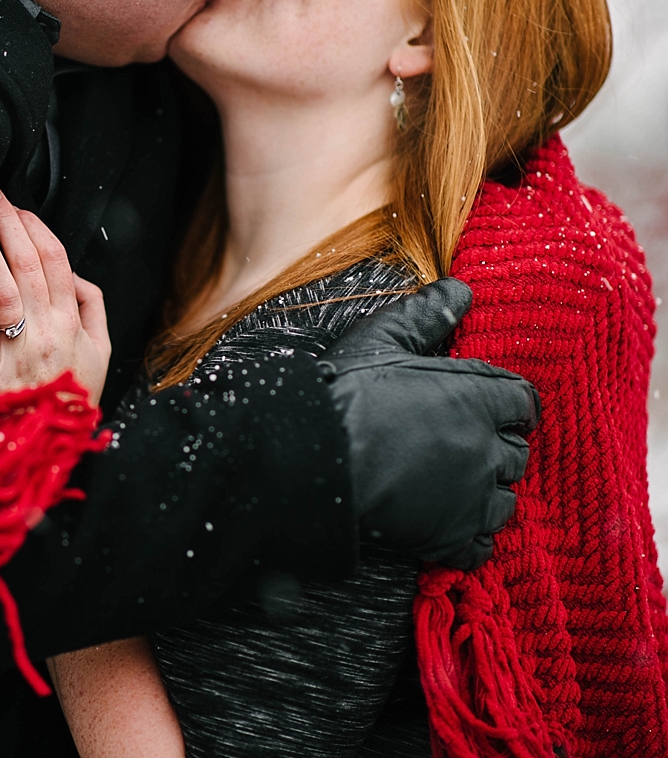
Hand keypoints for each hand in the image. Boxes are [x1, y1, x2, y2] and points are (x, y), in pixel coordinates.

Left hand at [0, 191, 110, 405]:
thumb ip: (94, 309)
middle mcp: (47, 333)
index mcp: (71, 324)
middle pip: (29, 266)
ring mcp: (19, 355)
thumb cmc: (68, 398)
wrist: (50, 450)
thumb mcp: (99, 354)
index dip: (36, 228)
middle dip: (8, 224)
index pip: (57, 261)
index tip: (18, 205)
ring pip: (5, 292)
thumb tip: (78, 275)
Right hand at [318, 278, 540, 570]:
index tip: (493, 411)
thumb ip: (426, 313)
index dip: (508, 406)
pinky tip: (446, 527)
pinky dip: (468, 540)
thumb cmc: (345, 394)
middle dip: (496, 450)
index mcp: (477, 398)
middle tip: (465, 448)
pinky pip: (479, 547)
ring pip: (504, 502)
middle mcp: (484, 449)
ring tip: (457, 489)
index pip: (523, 402)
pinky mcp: (448, 538)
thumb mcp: (382, 340)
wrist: (312, 456)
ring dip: (486, 495)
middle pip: (516, 455)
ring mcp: (469, 498)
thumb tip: (462, 288)